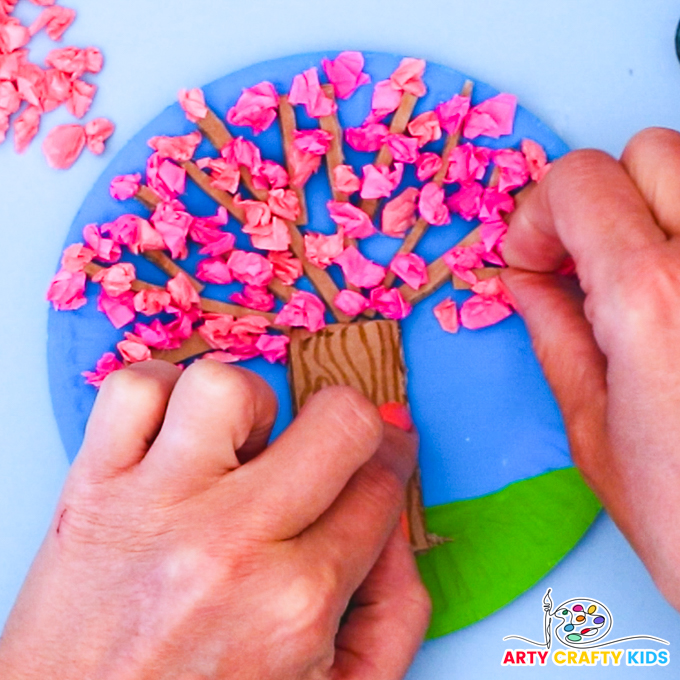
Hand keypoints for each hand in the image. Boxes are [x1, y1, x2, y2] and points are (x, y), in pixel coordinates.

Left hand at [0, 360, 429, 678]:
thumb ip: (396, 611)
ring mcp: (156, 506)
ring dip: (250, 405)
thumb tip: (397, 516)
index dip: (392, 459)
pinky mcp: (92, 486)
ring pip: (229, 386)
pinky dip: (161, 392)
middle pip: (340, 421)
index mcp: (298, 600)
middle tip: (329, 445)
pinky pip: (133, 388)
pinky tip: (175, 434)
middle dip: (353, 422)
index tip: (382, 453)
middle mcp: (232, 544)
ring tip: (239, 447)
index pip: (382, 484)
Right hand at [501, 127, 679, 608]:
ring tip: (633, 275)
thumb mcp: (591, 426)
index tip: (531, 262)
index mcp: (649, 297)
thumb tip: (523, 282)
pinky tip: (672, 296)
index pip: (580, 180)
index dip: (537, 215)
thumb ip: (553, 331)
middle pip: (649, 152)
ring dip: (651, 206)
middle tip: (582, 260)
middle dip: (599, 197)